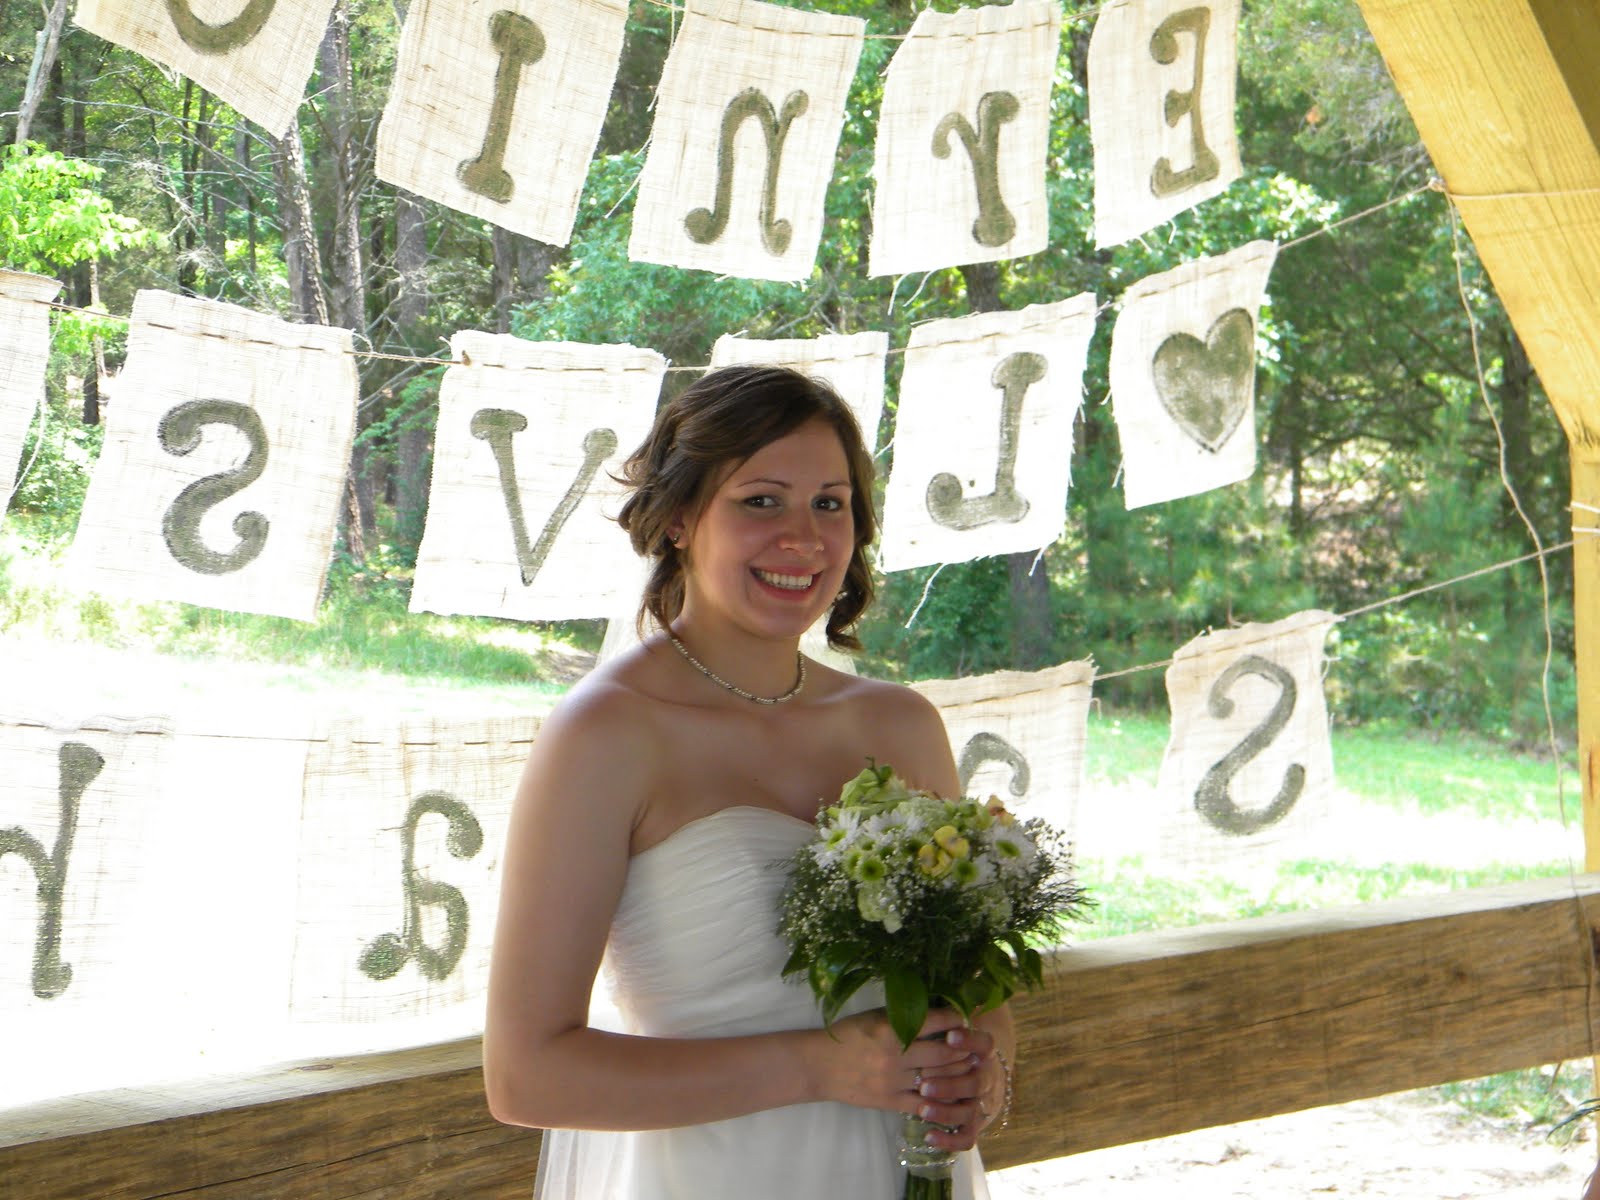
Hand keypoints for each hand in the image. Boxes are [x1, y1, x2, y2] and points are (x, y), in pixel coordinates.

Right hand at [814, 1008, 980, 1119]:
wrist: (818, 1065)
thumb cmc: (847, 1035)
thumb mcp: (874, 1017)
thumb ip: (902, 1016)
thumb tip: (935, 1011)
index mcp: (891, 1028)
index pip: (935, 1021)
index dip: (956, 1019)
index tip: (966, 1017)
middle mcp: (896, 1055)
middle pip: (944, 1053)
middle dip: (965, 1049)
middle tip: (977, 1045)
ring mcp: (894, 1081)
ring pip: (938, 1079)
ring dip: (958, 1073)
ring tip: (969, 1067)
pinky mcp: (890, 1101)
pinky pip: (923, 1105)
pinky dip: (942, 1101)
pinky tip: (954, 1097)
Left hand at [909, 1023, 1001, 1152]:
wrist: (975, 1069)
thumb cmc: (949, 1042)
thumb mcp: (948, 1026)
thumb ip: (943, 1017)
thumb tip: (933, 993)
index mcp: (983, 1051)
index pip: (985, 1044)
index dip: (969, 1040)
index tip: (950, 1036)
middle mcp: (986, 1076)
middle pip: (975, 1081)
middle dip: (950, 1083)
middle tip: (924, 1082)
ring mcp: (980, 1102)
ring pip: (970, 1110)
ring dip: (946, 1111)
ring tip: (922, 1108)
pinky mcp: (972, 1123)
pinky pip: (966, 1137)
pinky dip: (949, 1140)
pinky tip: (928, 1136)